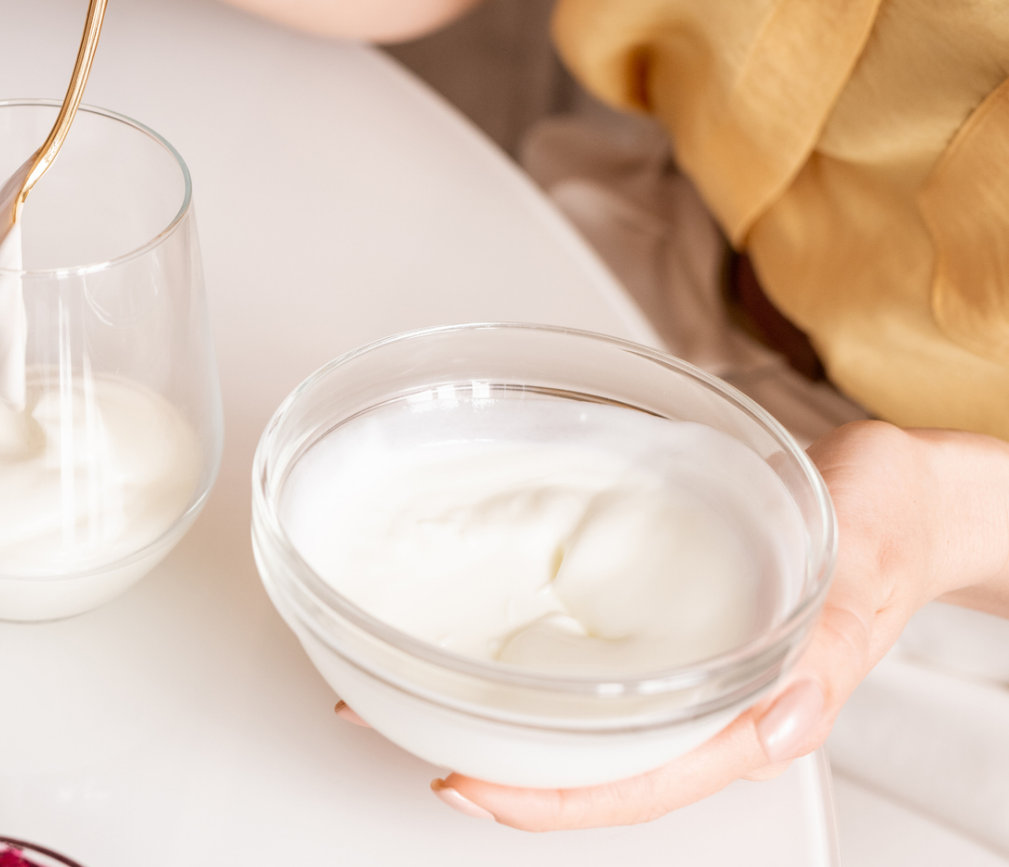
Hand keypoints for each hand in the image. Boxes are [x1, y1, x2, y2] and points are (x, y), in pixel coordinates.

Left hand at [359, 421, 1008, 829]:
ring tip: (387, 681)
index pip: (636, 785)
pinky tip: (451, 629)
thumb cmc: (887, 526)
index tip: (467, 784)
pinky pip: (572, 652)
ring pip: (567, 713)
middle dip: (487, 760)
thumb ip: (832, 639)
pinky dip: (505, 648)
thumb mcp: (868, 570)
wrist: (896, 485)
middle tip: (386, 722)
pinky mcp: (649, 619)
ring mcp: (672, 666)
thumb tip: (787, 717)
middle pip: (581, 762)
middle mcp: (700, 703)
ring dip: (480, 704)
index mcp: (751, 717)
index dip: (547, 798)